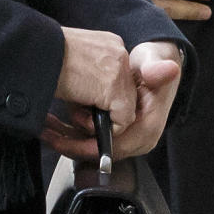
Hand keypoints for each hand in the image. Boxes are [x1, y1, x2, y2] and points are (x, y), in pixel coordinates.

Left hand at [44, 36, 181, 162]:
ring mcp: (125, 138)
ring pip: (91, 146)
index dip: (86, 146)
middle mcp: (137, 139)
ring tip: (45, 126)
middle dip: (71, 143)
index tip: (62, 141)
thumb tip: (169, 69)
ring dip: (66, 137)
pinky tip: (53, 123)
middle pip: (98, 151)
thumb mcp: (154, 63)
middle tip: (47, 132)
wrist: (153, 65)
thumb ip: (156, 68)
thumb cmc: (153, 65)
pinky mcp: (115, 133)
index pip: (114, 148)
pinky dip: (71, 131)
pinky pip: (90, 139)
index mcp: (147, 128)